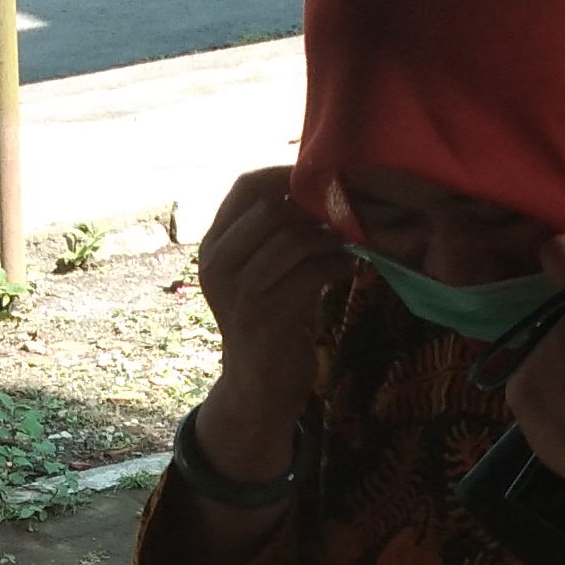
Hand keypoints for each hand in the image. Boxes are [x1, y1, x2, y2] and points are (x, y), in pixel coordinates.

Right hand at [187, 164, 352, 477]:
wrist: (258, 388)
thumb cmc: (271, 323)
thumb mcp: (264, 273)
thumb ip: (277, 235)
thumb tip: (322, 187)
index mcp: (213, 246)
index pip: (244, 187)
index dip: (286, 175)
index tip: (323, 181)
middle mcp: (216, 264)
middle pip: (271, 207)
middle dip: (316, 207)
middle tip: (346, 214)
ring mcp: (237, 290)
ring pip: (291, 238)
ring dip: (331, 237)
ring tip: (351, 242)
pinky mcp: (263, 315)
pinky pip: (309, 272)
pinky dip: (337, 265)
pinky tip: (351, 269)